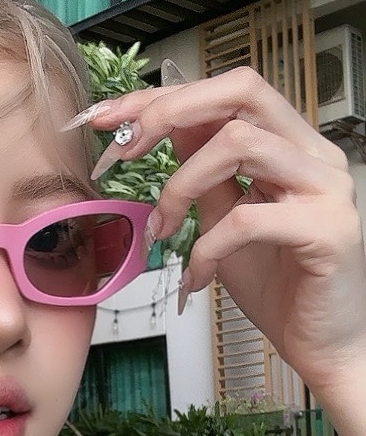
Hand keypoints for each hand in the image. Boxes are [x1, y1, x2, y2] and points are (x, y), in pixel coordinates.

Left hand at [85, 66, 365, 399]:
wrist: (321, 344)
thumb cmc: (278, 283)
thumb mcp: (225, 218)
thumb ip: (205, 174)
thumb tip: (165, 130)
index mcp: (292, 143)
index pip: (228, 92)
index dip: (164, 96)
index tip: (108, 117)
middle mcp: (314, 154)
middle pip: (242, 92)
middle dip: (169, 113)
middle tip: (122, 152)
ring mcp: (326, 188)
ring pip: (240, 144)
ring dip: (180, 185)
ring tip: (161, 230)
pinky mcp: (327, 231)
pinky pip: (247, 219)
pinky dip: (206, 248)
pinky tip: (194, 275)